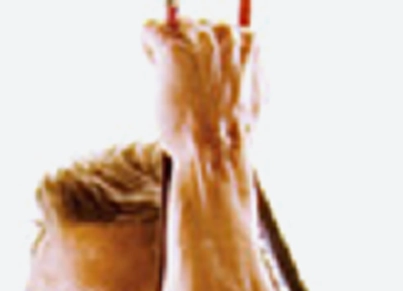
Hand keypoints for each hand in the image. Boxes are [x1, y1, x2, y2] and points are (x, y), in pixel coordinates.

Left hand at [141, 11, 261, 166]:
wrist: (216, 152)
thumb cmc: (232, 135)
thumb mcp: (255, 99)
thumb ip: (247, 74)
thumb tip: (241, 65)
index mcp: (249, 42)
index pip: (221, 29)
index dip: (205, 50)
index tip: (197, 70)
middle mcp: (226, 34)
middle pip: (196, 25)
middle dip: (185, 46)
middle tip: (179, 75)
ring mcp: (200, 41)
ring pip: (173, 27)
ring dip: (166, 47)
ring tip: (166, 73)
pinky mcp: (174, 52)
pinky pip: (151, 31)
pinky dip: (147, 43)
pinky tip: (150, 58)